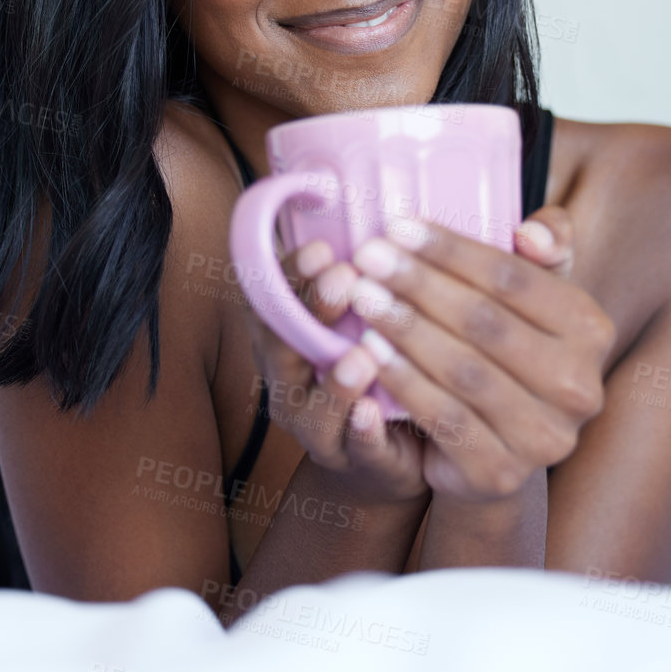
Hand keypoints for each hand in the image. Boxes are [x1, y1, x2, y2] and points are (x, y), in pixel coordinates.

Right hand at [240, 240, 430, 506]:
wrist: (398, 453)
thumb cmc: (382, 367)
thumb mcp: (365, 312)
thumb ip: (367, 270)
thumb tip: (387, 209)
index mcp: (290, 334)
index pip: (273, 296)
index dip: (289, 272)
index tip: (322, 247)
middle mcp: (290, 379)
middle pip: (282, 345)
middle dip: (310, 311)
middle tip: (343, 280)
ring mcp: (317, 426)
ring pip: (309, 405)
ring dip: (333, 379)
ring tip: (358, 355)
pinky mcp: (356, 462)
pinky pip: (352, 448)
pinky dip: (360, 430)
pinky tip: (374, 412)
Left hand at [329, 207, 615, 503]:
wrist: (495, 447)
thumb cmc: (506, 349)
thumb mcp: (532, 294)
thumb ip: (545, 248)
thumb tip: (530, 234)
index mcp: (590, 329)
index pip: (512, 278)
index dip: (451, 250)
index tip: (397, 226)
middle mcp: (578, 386)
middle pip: (485, 322)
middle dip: (419, 283)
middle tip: (368, 256)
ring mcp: (544, 436)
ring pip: (463, 369)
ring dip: (406, 328)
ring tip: (363, 296)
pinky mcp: (501, 472)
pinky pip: (444, 416)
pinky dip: (404, 379)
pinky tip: (369, 351)